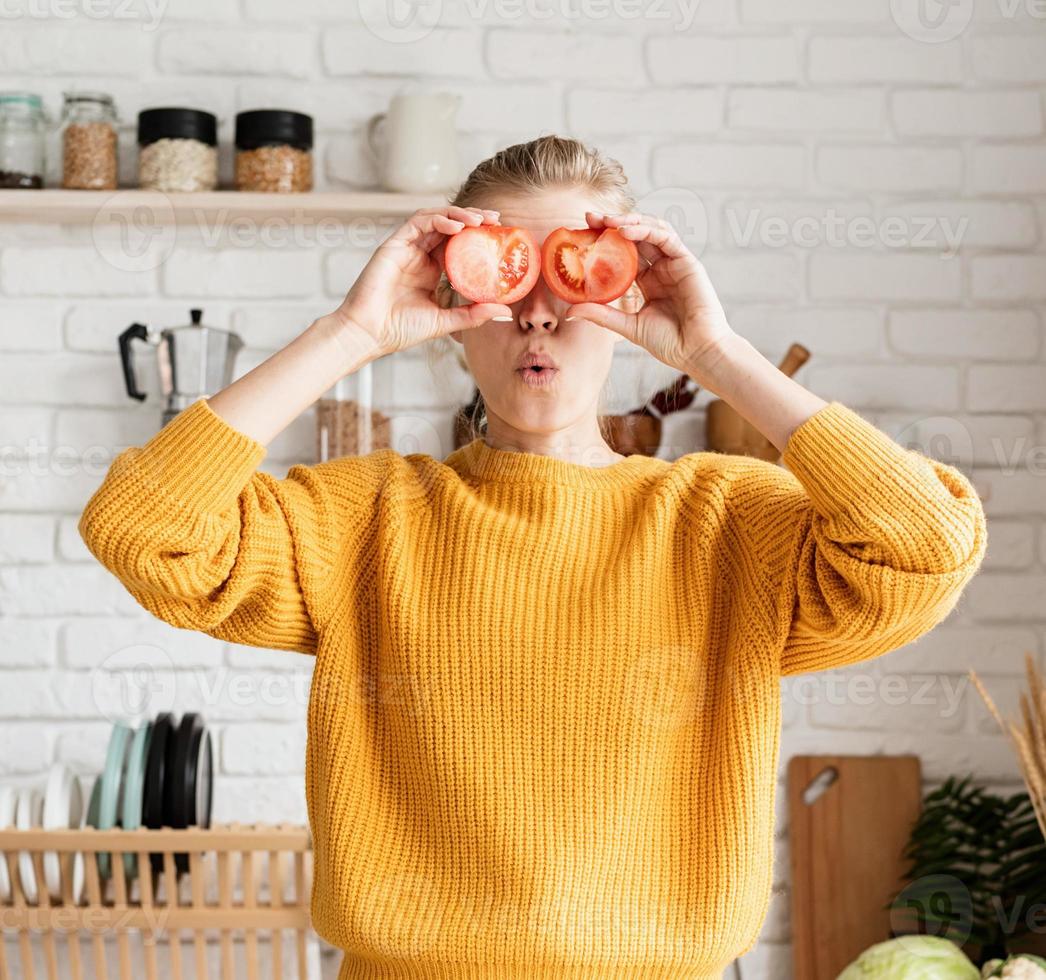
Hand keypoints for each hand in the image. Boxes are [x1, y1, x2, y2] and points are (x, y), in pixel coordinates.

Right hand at [329, 206, 512, 361]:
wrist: (371, 333)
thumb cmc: (402, 329)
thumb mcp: (447, 321)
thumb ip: (474, 314)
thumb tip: (506, 312)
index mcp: (432, 270)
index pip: (459, 244)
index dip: (479, 236)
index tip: (499, 235)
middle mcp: (420, 256)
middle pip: (450, 226)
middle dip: (474, 218)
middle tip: (496, 219)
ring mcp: (407, 248)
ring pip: (436, 219)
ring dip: (459, 214)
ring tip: (480, 220)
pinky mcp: (394, 244)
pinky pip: (418, 222)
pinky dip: (439, 219)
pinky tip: (457, 226)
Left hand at [564, 211, 736, 380]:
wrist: (696, 352)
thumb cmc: (668, 342)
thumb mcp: (627, 326)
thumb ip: (601, 315)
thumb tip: (570, 311)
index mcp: (647, 281)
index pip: (623, 253)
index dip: (604, 241)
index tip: (583, 232)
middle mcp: (660, 269)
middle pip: (635, 237)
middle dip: (612, 224)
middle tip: (590, 217)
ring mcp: (674, 263)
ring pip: (651, 231)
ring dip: (629, 222)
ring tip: (606, 221)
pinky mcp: (687, 262)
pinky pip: (665, 238)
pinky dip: (646, 231)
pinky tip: (626, 231)